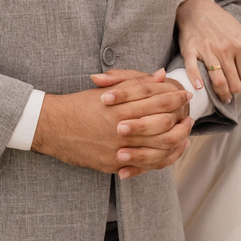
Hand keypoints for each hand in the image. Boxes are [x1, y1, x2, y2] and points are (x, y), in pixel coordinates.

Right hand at [31, 70, 190, 178]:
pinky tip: (170, 152)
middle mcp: (120, 128)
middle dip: (181, 120)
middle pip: (163, 125)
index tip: (185, 95)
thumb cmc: (79, 105)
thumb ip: (136, 82)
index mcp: (120, 106)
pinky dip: (161, 159)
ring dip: (176, 141)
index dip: (175, 97)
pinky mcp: (113, 163)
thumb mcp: (107, 90)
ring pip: (158, 148)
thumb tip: (161, 75)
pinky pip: (144, 165)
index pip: (158, 101)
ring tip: (185, 134)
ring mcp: (118, 148)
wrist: (51, 127)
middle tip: (190, 115)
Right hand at [176, 0, 240, 101]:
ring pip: (219, 81)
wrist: (198, 9)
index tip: (239, 79)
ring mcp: (208, 49)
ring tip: (222, 96)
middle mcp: (226, 47)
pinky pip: (193, 69)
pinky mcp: (191, 50)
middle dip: (234, 90)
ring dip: (222, 93)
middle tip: (230, 90)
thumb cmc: (224, 24)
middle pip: (235, 82)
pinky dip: (196, 81)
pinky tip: (199, 87)